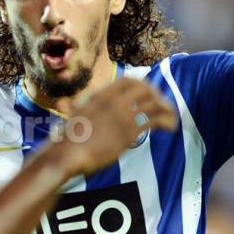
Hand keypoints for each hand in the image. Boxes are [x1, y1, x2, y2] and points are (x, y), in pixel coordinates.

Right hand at [59, 77, 176, 175]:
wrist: (68, 154)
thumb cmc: (66, 139)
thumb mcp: (71, 117)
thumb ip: (71, 107)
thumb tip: (62, 104)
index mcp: (100, 95)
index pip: (127, 80)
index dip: (141, 84)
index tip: (147, 92)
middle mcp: (114, 102)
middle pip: (145, 89)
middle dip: (157, 95)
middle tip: (162, 106)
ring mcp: (123, 116)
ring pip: (154, 103)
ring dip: (167, 109)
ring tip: (171, 119)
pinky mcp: (130, 132)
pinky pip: (156, 121)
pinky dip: (167, 123)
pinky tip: (170, 129)